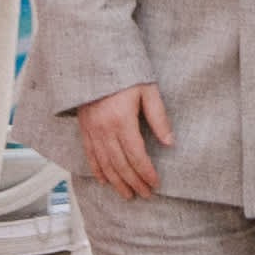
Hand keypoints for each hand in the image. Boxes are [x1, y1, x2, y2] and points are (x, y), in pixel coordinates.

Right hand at [78, 81, 173, 199]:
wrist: (94, 60)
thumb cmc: (125, 73)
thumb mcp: (147, 90)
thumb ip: (158, 117)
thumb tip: (170, 142)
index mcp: (122, 120)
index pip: (136, 155)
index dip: (146, 173)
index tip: (155, 183)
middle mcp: (104, 129)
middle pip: (120, 165)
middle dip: (134, 182)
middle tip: (145, 194)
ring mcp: (92, 130)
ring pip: (104, 165)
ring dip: (117, 182)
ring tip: (128, 195)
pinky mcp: (84, 128)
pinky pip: (90, 155)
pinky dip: (97, 171)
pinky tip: (105, 181)